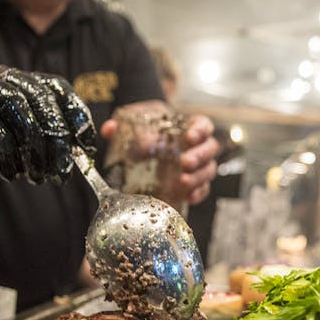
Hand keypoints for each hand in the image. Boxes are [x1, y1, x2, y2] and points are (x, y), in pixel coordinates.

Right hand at [0, 60, 95, 187]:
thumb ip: (28, 147)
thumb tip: (68, 159)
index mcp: (4, 82)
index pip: (52, 87)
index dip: (75, 114)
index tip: (87, 146)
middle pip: (39, 96)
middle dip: (56, 137)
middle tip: (61, 171)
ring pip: (16, 106)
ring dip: (32, 147)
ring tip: (35, 177)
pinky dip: (2, 153)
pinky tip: (4, 172)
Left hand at [101, 102, 218, 204]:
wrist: (143, 140)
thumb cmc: (144, 128)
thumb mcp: (134, 121)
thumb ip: (121, 124)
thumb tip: (109, 129)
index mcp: (187, 126)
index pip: (204, 124)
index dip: (201, 130)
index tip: (189, 137)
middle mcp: (197, 145)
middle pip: (210, 149)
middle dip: (200, 156)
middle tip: (184, 163)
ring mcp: (197, 165)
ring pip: (209, 170)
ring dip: (199, 177)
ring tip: (183, 183)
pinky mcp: (193, 182)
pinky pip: (203, 188)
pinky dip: (199, 193)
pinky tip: (189, 198)